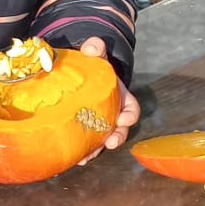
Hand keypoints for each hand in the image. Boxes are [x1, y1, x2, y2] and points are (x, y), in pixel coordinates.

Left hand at [76, 37, 139, 160]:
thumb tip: (92, 47)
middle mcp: (113, 114)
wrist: (77, 75)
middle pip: (120, 129)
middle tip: (110, 142)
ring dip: (96, 150)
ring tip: (86, 157)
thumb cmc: (91, 67)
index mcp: (120, 98)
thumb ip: (95, 48)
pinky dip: (81, 152)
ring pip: (101, 141)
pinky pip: (85, 144)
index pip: (132, 108)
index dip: (130, 115)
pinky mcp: (84, 131)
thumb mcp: (95, 55)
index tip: (124, 118)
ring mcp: (99, 124)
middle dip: (117, 137)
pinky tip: (72, 158)